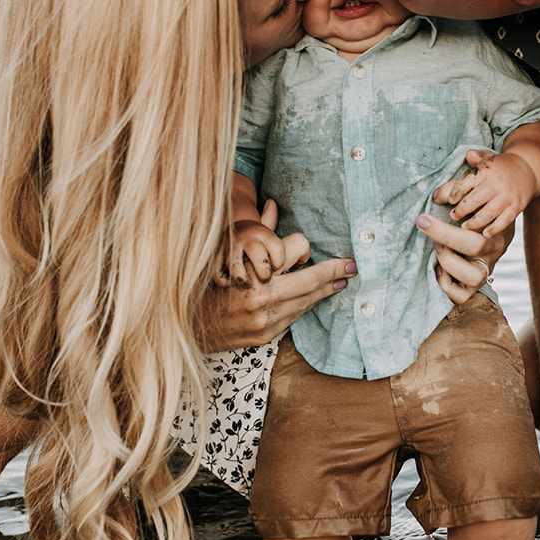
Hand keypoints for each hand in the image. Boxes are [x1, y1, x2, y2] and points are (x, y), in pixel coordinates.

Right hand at [202, 201, 355, 349]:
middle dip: (333, 276)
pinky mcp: (264, 336)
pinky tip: (314, 298)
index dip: (322, 262)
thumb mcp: (228, 252)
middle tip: (352, 269)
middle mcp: (263, 300)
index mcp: (255, 276)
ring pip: (304, 304)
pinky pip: (293, 318)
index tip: (341, 261)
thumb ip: (256, 227)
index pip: (302, 264)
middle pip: (310, 285)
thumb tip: (274, 203)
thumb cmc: (207, 282)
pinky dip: (304, 306)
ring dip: (323, 293)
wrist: (187, 324)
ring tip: (338, 283)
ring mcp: (264, 321)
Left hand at [416, 200, 511, 304]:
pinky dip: (446, 286)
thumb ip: (453, 191)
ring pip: (475, 277)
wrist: (491, 228)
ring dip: (449, 262)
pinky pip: (462, 296)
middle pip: (476, 246)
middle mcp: (493, 250)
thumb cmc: (474, 210)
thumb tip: (436, 196)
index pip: (480, 221)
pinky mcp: (473, 288)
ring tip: (436, 250)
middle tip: (424, 224)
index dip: (453, 218)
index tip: (423, 217)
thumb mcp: (469, 197)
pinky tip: (437, 271)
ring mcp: (485, 271)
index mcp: (494, 227)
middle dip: (445, 235)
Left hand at [441, 148, 538, 236]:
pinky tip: (485, 234)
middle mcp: (498, 183)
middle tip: (453, 216)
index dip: (456, 192)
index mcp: (488, 169)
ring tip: (464, 226)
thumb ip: (476, 158)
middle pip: (475, 200)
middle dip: (461, 210)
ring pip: (488, 213)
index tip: (450, 200)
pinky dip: (494, 228)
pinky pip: (504, 221)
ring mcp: (508, 196)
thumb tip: (468, 154)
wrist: (529, 168)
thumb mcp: (489, 159)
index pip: (467, 182)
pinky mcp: (517, 206)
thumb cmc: (501, 167)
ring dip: (474, 222)